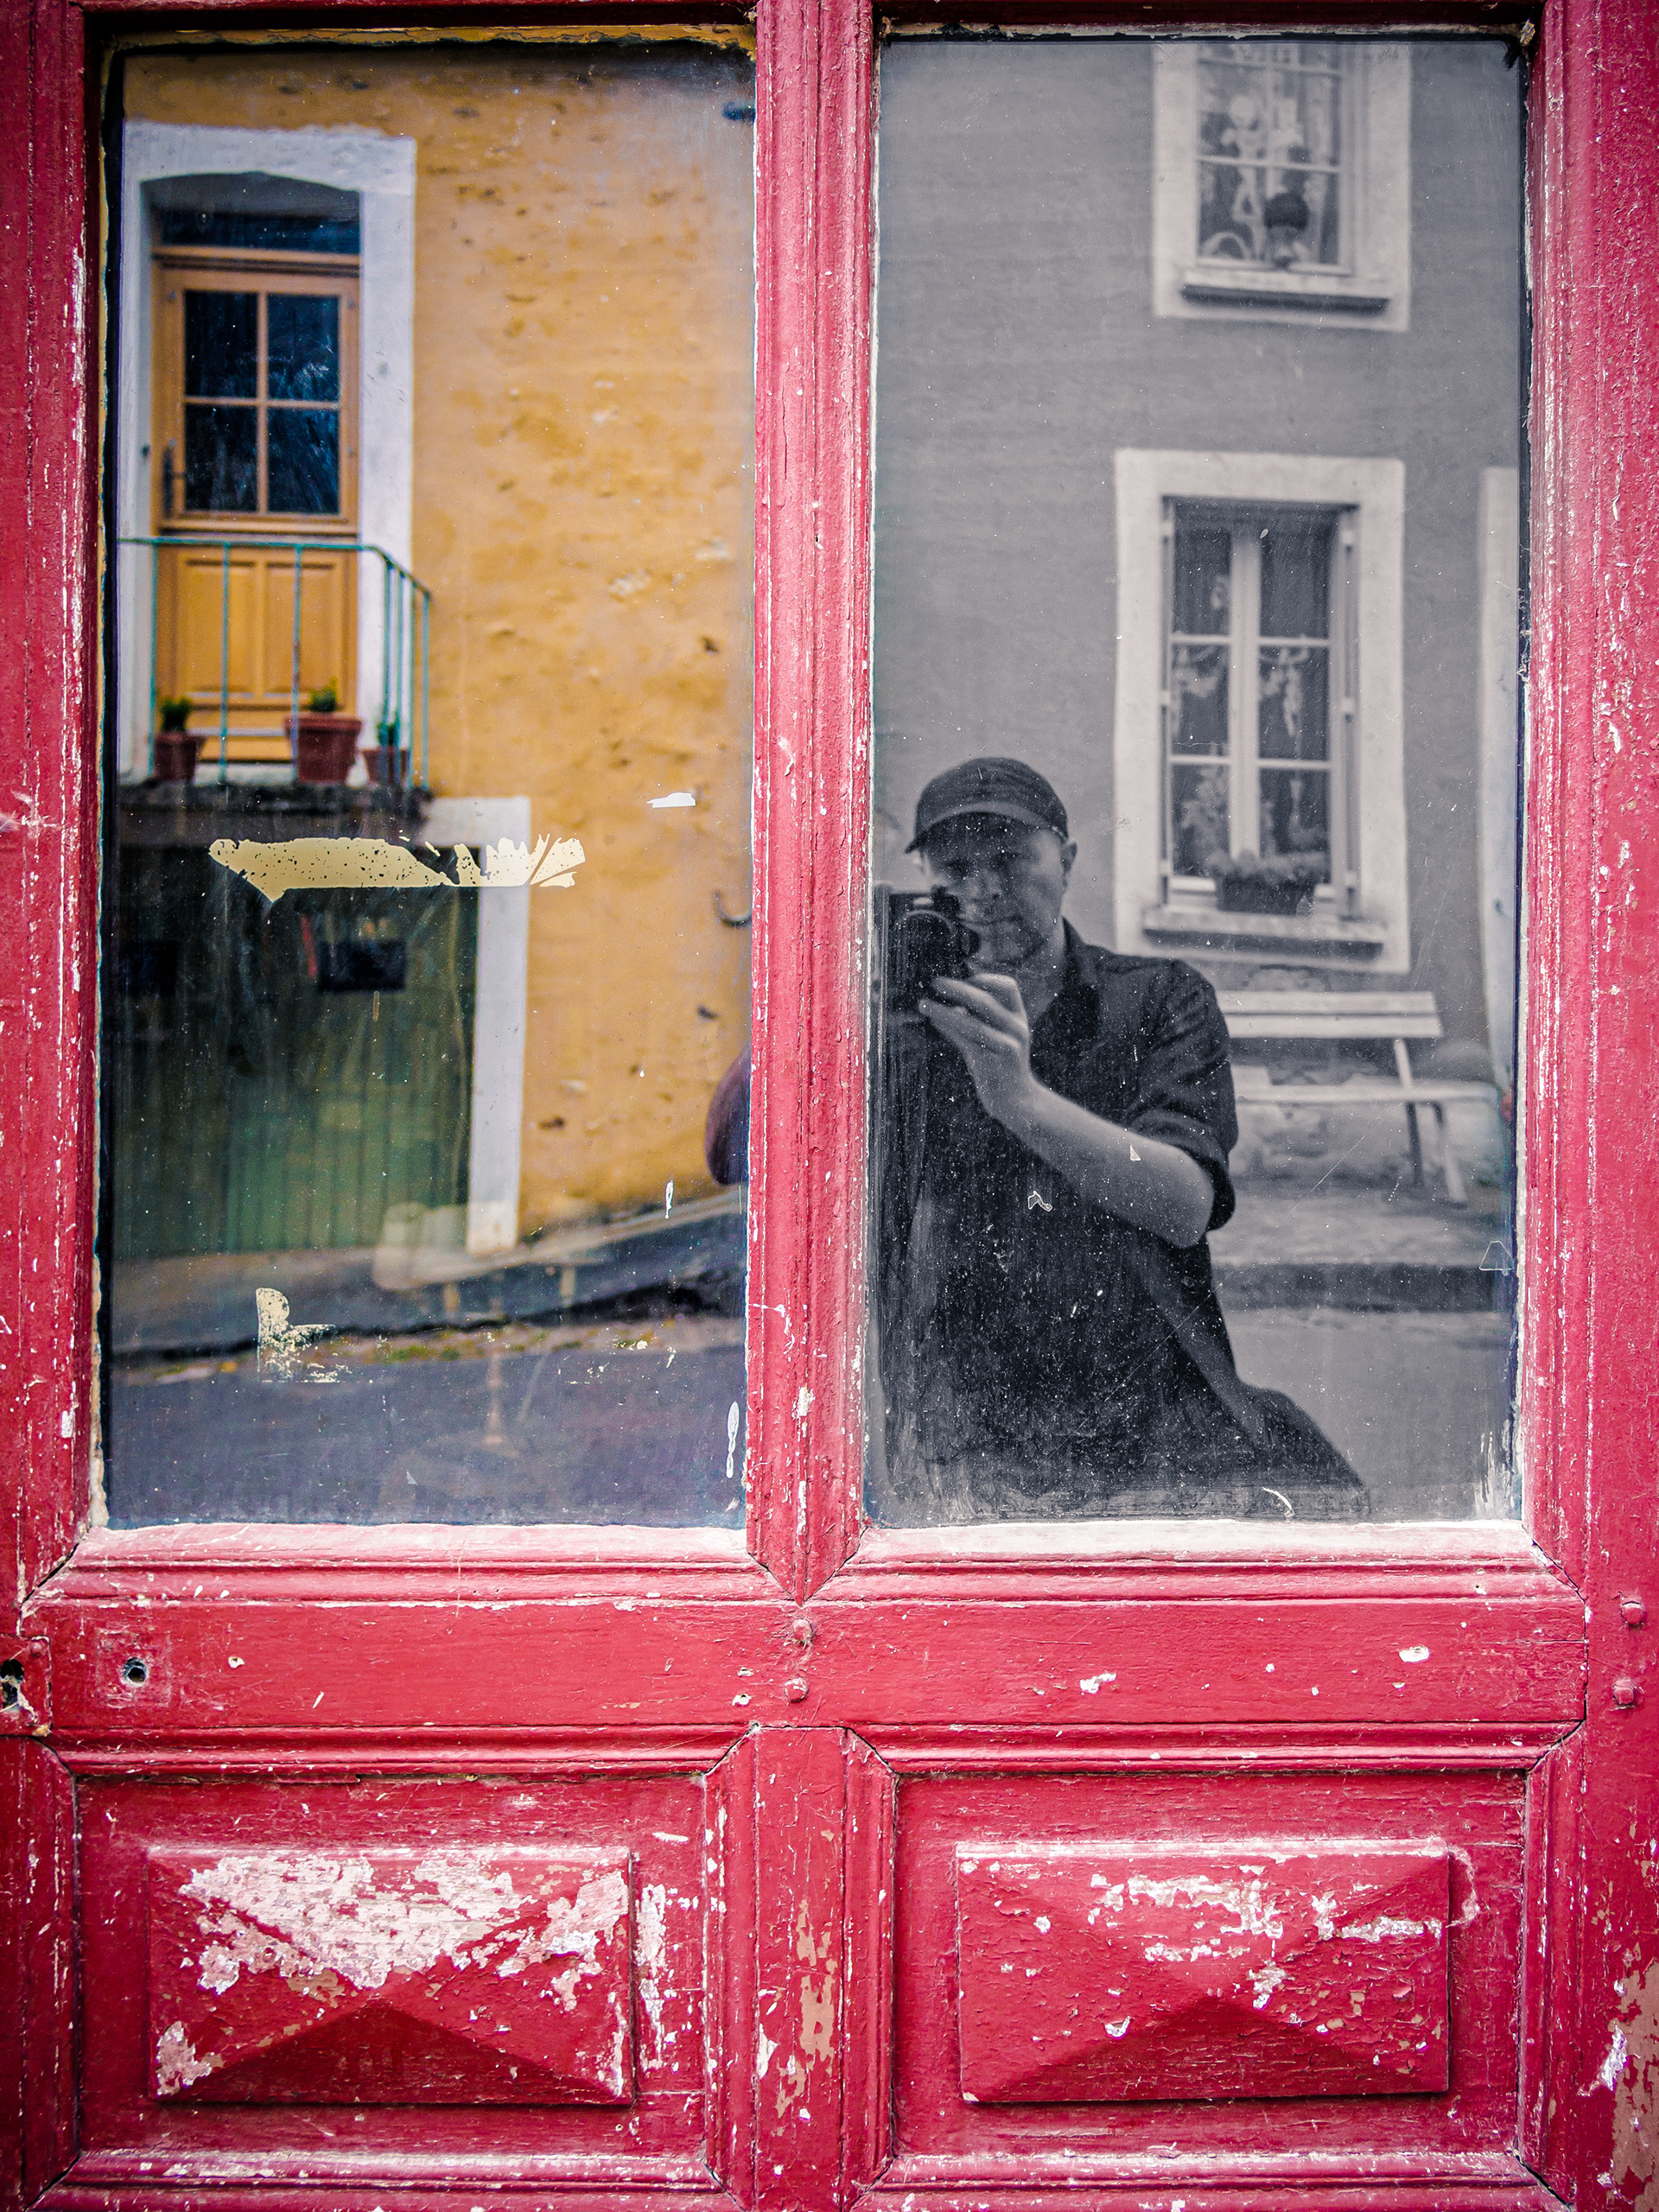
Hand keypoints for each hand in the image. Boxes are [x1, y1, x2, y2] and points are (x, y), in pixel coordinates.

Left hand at [922, 973, 1037, 1129]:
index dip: (986, 978)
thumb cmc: (1000, 1067)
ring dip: (944, 1011)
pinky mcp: (992, 1064)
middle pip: (986, 1001)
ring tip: (923, 1004)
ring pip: (971, 1023)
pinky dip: (948, 1029)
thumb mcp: (994, 1040)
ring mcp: (1006, 1047)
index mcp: (1019, 1019)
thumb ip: (976, 1022)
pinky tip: (934, 1022)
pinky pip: (966, 1042)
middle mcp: (1016, 1029)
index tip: (965, 977)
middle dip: (958, 989)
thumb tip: (946, 1008)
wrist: (1017, 1102)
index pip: (1008, 987)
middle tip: (935, 982)